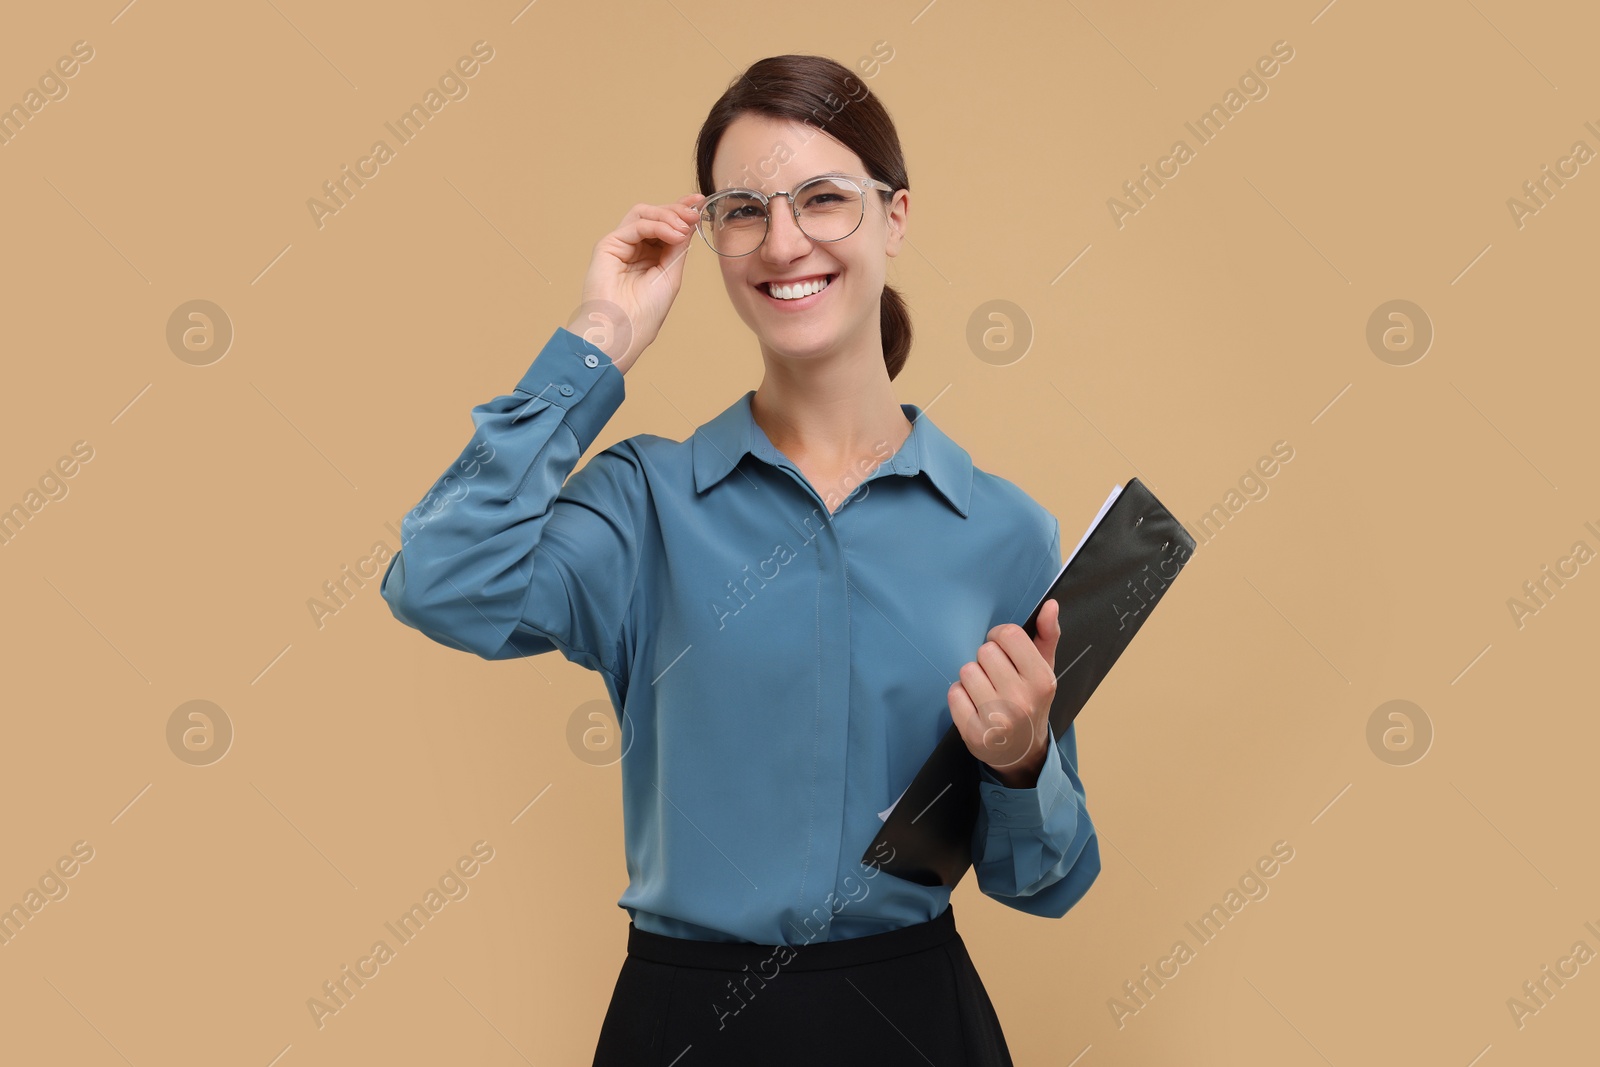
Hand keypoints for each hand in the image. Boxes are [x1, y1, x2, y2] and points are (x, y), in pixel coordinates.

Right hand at [567, 192, 706, 374]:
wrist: (624, 330)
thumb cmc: (645, 313)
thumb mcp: (671, 274)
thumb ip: (678, 247)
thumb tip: (689, 221)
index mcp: (649, 257)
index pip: (665, 226)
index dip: (681, 211)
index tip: (700, 202)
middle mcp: (634, 248)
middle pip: (654, 215)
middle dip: (676, 210)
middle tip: (695, 212)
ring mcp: (620, 246)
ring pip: (643, 214)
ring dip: (667, 215)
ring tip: (684, 225)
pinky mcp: (608, 245)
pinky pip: (635, 225)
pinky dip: (657, 225)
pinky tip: (673, 234)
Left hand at [947, 599, 1060, 787]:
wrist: (1022, 751)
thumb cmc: (1031, 702)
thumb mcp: (1045, 670)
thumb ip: (1047, 635)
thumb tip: (1049, 605)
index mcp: (1042, 680)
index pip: (1009, 635)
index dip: (999, 637)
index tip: (1002, 648)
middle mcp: (1022, 700)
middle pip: (985, 652)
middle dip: (987, 660)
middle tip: (996, 677)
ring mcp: (997, 719)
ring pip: (967, 671)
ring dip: (972, 678)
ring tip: (986, 692)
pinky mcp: (974, 733)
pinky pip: (954, 694)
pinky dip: (960, 696)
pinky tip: (974, 705)